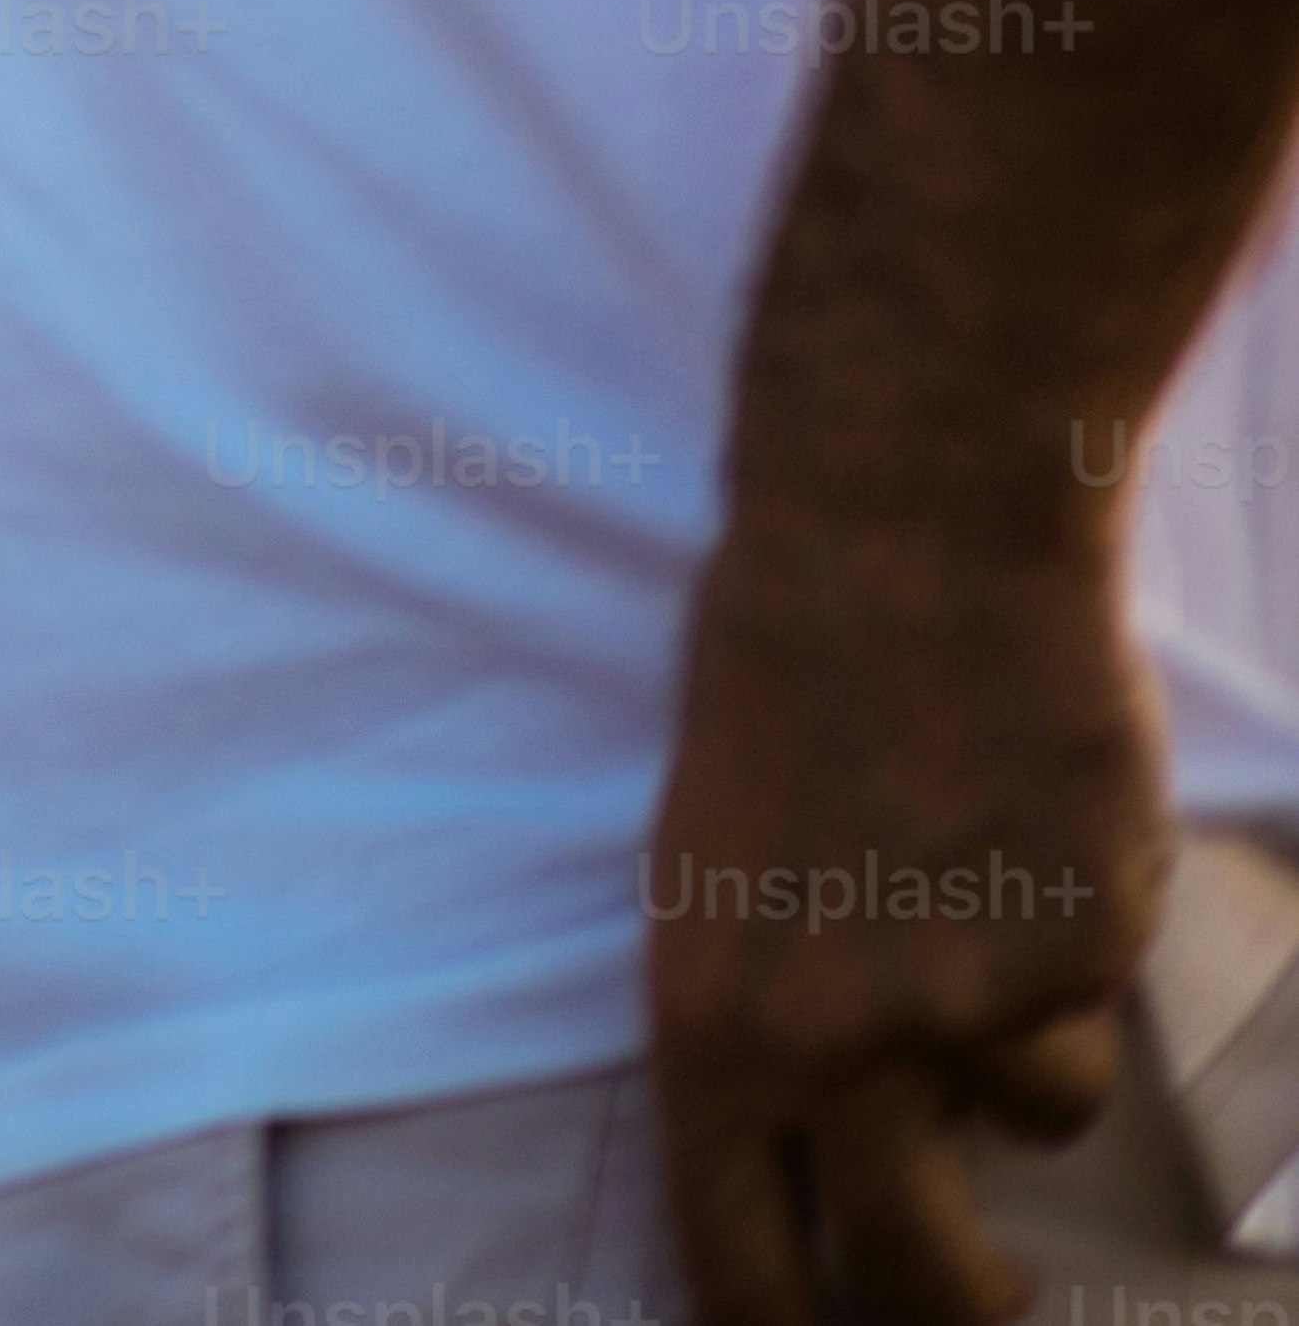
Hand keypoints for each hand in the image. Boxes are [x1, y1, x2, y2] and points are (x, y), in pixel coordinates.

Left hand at [652, 482, 1147, 1325]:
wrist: (899, 553)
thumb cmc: (780, 690)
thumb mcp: (709, 880)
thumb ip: (766, 1021)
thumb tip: (819, 1148)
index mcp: (706, 1024)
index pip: (733, 1256)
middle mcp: (834, 1044)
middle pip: (915, 1279)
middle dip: (962, 1314)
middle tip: (997, 1313)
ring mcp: (970, 1008)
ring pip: (1036, 1121)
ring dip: (1025, 1047)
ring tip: (977, 899)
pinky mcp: (1084, 958)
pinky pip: (1096, 1009)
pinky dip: (1079, 953)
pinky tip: (1033, 838)